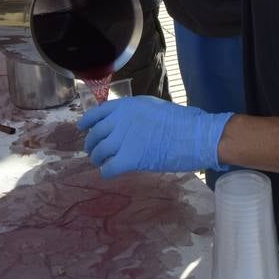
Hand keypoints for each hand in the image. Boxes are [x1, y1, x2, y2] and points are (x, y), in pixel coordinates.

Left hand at [78, 96, 231, 178]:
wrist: (195, 136)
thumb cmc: (181, 121)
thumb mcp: (153, 107)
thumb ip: (134, 114)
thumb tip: (121, 124)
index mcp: (127, 105)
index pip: (98, 112)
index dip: (87, 122)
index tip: (83, 128)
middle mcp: (121, 120)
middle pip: (96, 134)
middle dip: (91, 144)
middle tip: (93, 151)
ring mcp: (124, 139)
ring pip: (99, 152)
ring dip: (98, 159)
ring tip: (101, 163)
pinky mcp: (130, 159)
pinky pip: (109, 168)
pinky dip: (107, 172)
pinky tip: (110, 173)